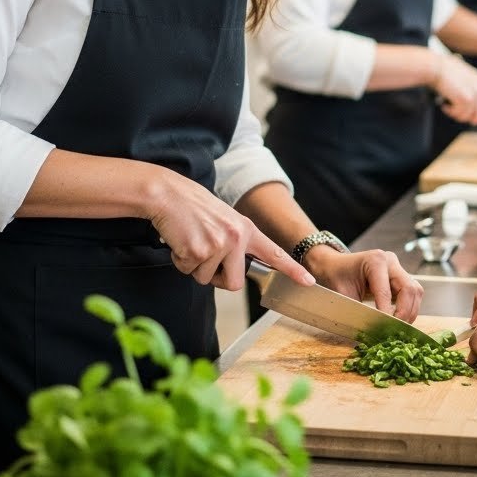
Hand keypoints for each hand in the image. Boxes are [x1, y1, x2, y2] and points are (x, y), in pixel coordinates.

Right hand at [148, 171, 314, 291]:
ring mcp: (219, 244)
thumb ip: (235, 242)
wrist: (167, 194)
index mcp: (246, 228)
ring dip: (194, 266)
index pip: (274, 253)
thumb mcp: (223, 220)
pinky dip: (180, 261)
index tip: (308, 282)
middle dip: (216, 277)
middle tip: (203, 254)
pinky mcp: (199, 251)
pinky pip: (189, 271)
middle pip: (234, 283)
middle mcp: (237, 237)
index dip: (292, 270)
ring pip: (206, 279)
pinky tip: (180, 240)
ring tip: (190, 240)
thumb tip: (233, 269)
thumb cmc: (191, 208)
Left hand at [305, 246, 423, 321]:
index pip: (386, 291)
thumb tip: (372, 332)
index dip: (387, 313)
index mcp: (375, 261)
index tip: (385, 330)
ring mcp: (398, 268)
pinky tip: (399, 320)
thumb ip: (358, 312)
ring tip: (398, 328)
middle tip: (395, 331)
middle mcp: (390, 261)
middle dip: (405, 313)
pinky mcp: (401, 277)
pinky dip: (409, 308)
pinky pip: (413, 293)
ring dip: (410, 312)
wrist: (336, 267)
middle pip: (409, 289)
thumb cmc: (337, 278)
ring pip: (415, 291)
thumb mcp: (343, 295)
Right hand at [432, 54, 476, 124]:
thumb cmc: (449, 75)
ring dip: (461, 116)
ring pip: (475, 117)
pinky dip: (452, 113)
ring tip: (451, 108)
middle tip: (467, 116)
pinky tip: (445, 105)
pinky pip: (462, 115)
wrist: (436, 67)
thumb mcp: (469, 80)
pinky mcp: (466, 98)